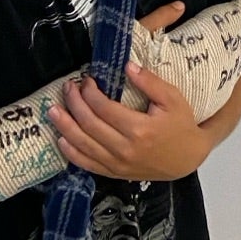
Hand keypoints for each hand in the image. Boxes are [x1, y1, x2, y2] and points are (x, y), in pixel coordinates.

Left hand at [49, 63, 211, 182]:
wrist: (187, 158)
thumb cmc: (181, 124)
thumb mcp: (172, 98)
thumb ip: (150, 82)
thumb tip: (127, 66)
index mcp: (139, 129)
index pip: (104, 109)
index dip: (90, 93)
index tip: (86, 80)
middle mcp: (124, 149)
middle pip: (90, 126)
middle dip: (74, 104)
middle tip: (67, 88)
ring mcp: (117, 164)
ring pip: (83, 146)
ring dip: (65, 127)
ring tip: (53, 111)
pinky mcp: (114, 173)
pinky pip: (87, 164)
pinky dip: (71, 153)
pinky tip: (61, 139)